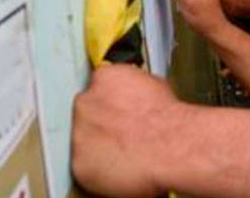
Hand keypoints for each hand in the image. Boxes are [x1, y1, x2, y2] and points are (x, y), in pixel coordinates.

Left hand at [72, 64, 181, 196]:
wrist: (170, 147)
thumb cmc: (168, 120)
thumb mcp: (156, 86)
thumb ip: (133, 88)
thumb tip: (135, 96)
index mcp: (104, 79)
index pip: (98, 87)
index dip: (110, 102)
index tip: (118, 111)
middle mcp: (85, 103)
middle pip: (87, 112)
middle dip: (100, 123)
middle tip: (121, 135)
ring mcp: (79, 134)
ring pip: (84, 142)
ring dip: (98, 147)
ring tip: (123, 155)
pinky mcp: (80, 164)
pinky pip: (85, 168)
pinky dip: (99, 171)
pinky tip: (119, 170)